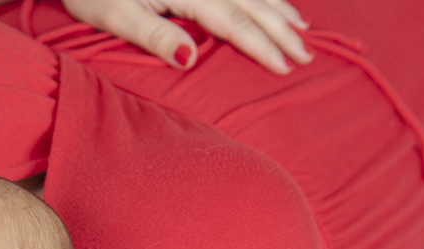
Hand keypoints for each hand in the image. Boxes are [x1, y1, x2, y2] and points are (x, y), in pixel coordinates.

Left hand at [60, 0, 313, 74]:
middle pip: (250, 3)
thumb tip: (190, 58)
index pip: (234, 23)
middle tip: (306, 54)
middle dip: (280, 28)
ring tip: (301, 27)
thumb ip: (155, 36)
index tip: (286, 66)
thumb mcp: (116, 17)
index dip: (262, 45)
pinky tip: (271, 0)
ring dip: (277, 6)